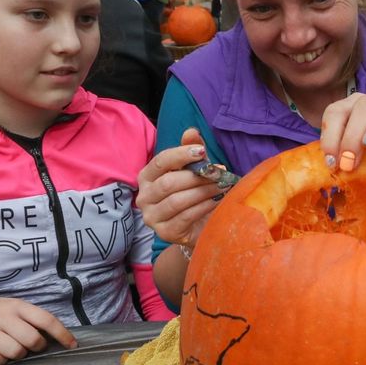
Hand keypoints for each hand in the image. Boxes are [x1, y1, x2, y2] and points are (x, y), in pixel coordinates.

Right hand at [0, 297, 76, 364]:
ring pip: (15, 353)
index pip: (46, 319)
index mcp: (15, 305)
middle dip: (36, 348)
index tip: (73, 346)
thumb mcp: (10, 308)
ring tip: (8, 348)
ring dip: (16, 355)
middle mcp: (2, 316)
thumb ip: (30, 319)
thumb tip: (57, 337)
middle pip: (32, 340)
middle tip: (29, 347)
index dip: (62, 334)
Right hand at [137, 128, 223, 246]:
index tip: (202, 152)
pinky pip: (185, 217)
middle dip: (196, 177)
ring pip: (177, 200)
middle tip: (219, 174)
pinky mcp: (165, 233)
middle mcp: (144, 197)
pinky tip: (217, 201)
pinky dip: (204, 207)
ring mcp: (152, 217)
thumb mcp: (194, 170)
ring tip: (222, 186)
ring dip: (203, 192)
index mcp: (147, 177)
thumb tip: (191, 131)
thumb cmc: (194, 193)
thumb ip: (191, 150)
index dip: (181, 155)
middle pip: (168, 183)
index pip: (160, 162)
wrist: (198, 227)